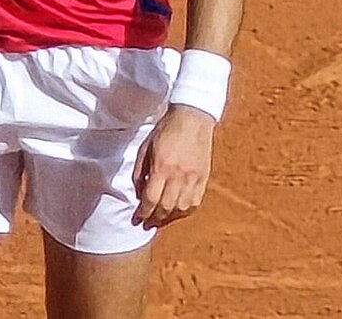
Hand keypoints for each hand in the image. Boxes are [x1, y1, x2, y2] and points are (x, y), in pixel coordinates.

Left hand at [131, 104, 214, 229]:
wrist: (192, 117)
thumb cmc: (166, 129)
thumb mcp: (146, 147)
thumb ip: (140, 171)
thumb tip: (139, 193)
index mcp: (161, 167)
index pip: (150, 199)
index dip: (143, 213)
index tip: (137, 219)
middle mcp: (178, 176)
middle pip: (165, 207)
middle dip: (154, 219)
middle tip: (147, 224)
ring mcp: (193, 178)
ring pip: (181, 209)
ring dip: (169, 218)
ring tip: (161, 220)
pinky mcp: (204, 178)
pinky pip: (195, 203)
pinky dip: (185, 212)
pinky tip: (177, 212)